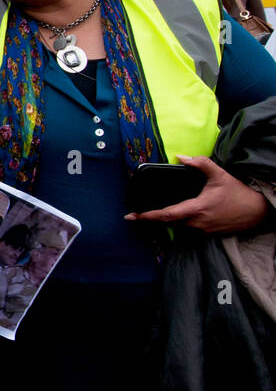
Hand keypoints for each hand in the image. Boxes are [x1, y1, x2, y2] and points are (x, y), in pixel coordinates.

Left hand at [125, 155, 269, 233]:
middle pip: (168, 223)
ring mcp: (202, 231)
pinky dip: (177, 225)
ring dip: (164, 222)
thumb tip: (182, 156)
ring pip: (177, 228)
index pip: (166, 215)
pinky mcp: (208, 234)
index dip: (147, 216)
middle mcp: (197, 223)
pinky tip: (173, 218)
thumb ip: (200, 163)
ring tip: (150, 216)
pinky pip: (187, 231)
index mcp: (196, 209)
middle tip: (135, 215)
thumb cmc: (238, 193)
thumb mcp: (219, 175)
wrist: (258, 211)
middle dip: (151, 219)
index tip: (132, 216)